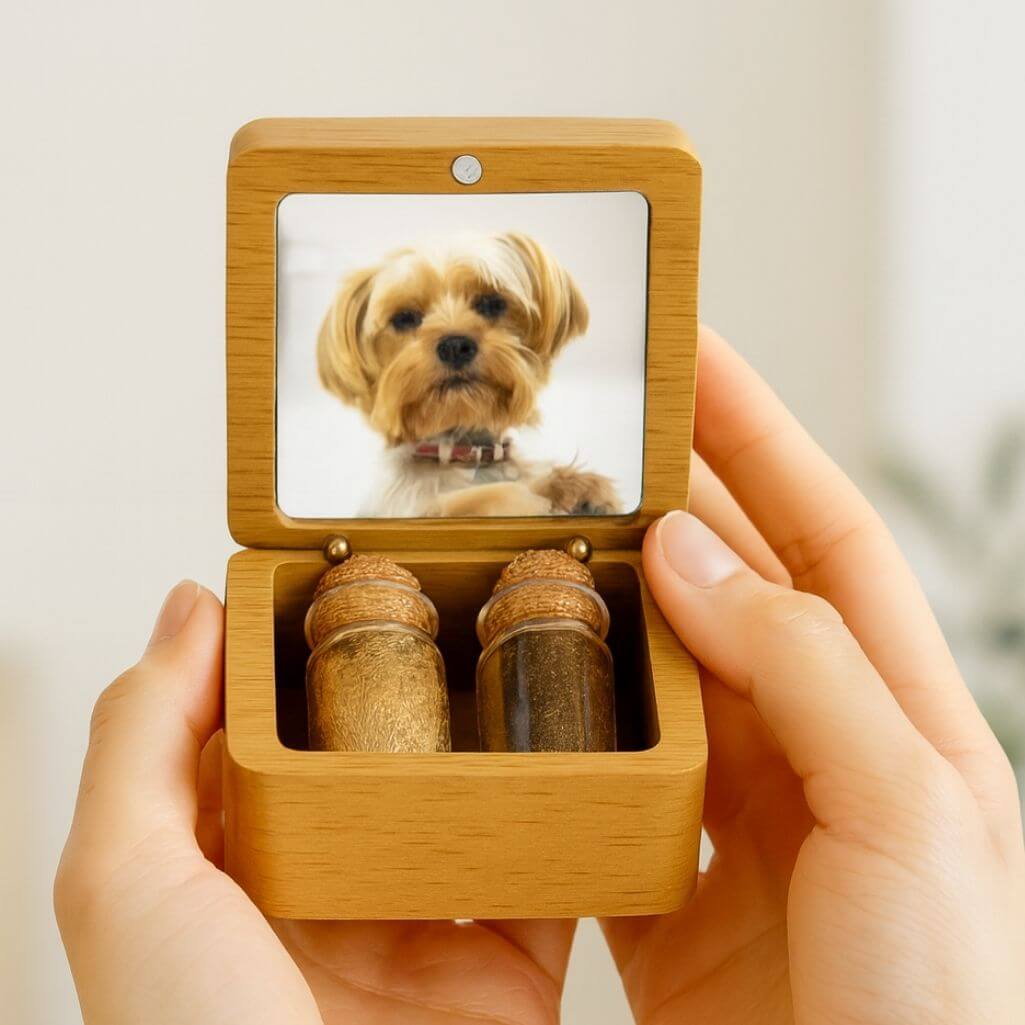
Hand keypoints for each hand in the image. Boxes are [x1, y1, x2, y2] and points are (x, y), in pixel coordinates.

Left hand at [54, 583, 574, 1024]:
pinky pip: (552, 874)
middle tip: (464, 603)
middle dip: (422, 685)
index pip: (273, 727)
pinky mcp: (506, 974)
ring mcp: (423, 935)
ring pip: (474, 807)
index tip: (354, 578)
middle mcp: (329, 896)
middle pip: (385, 759)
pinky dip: (576, 820)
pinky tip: (591, 761)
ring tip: (537, 663)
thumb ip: (142, 738)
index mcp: (235, 870)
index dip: (309, 649)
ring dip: (508, 744)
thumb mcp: (128, 885)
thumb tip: (190, 609)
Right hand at [602, 327, 1024, 1022]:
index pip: (822, 535)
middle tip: (587, 438)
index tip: (693, 359)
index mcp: (899, 718)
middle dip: (667, 501)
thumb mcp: (908, 816)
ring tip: (538, 539)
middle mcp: (819, 751)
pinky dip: (567, 725)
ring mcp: (741, 818)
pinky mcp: (670, 889)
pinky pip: (612, 773)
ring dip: (606, 605)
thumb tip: (689, 554)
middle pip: (733, 590)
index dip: (760, 437)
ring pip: (664, 673)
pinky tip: (523, 687)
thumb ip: (803, 672)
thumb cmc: (939, 1015)